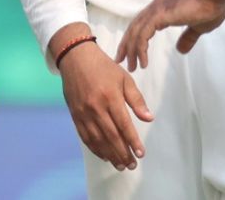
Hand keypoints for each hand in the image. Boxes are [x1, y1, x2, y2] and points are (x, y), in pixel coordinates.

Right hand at [59, 44, 151, 169]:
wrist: (77, 60)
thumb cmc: (105, 68)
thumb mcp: (125, 79)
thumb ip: (137, 100)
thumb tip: (149, 118)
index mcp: (111, 98)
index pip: (124, 125)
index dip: (133, 140)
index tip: (141, 152)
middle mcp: (96, 108)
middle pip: (111, 136)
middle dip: (122, 152)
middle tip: (132, 164)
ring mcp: (83, 114)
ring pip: (98, 140)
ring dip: (110, 154)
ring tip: (121, 164)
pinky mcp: (75, 117)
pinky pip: (85, 137)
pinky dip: (95, 149)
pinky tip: (104, 156)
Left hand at [116, 0, 224, 72]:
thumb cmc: (211, 7)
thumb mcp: (198, 27)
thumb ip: (187, 38)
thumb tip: (180, 50)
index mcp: (163, 8)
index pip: (142, 23)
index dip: (134, 38)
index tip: (131, 52)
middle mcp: (156, 6)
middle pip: (134, 28)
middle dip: (126, 45)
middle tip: (121, 61)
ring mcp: (156, 9)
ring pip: (135, 32)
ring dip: (131, 50)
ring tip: (131, 66)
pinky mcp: (159, 15)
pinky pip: (143, 35)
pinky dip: (140, 49)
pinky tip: (143, 61)